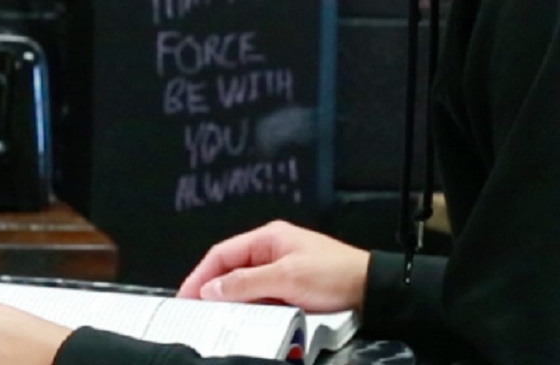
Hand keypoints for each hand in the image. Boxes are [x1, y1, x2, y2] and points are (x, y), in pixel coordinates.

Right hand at [175, 220, 366, 313]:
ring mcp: (282, 268)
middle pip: (231, 269)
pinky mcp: (292, 287)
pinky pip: (263, 296)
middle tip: (198, 312)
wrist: (372, 290)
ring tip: (218, 318)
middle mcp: (272, 250)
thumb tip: (211, 289)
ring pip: (246, 285)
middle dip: (213, 289)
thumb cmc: (333, 275)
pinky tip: (246, 320)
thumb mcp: (286, 278)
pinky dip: (252, 307)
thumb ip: (245, 283)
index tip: (186, 297)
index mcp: (268, 238)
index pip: (222, 254)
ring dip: (233, 301)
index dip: (201, 275)